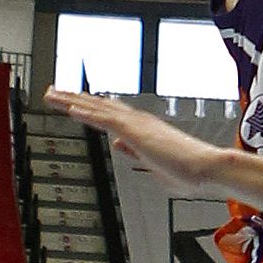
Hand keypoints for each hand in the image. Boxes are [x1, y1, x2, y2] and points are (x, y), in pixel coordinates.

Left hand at [44, 87, 228, 194]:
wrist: (209, 169)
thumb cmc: (191, 173)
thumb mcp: (157, 165)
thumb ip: (136, 153)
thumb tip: (120, 146)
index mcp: (145, 131)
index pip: (111, 115)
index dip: (91, 108)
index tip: (74, 102)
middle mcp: (140, 123)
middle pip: (100, 106)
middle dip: (75, 98)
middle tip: (54, 90)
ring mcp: (138, 126)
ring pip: (99, 109)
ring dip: (73, 100)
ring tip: (52, 93)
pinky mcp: (136, 132)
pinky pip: (105, 120)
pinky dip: (86, 113)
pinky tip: (69, 108)